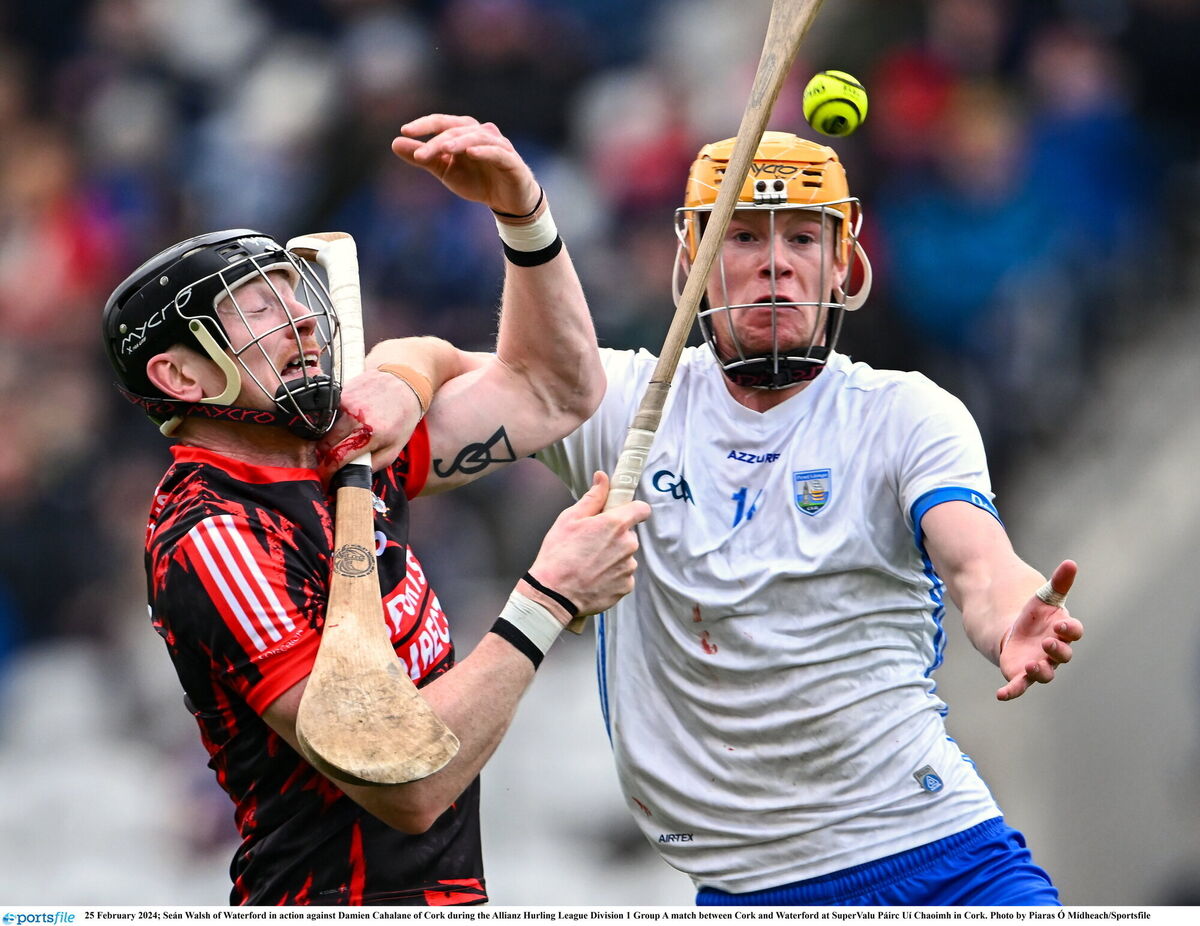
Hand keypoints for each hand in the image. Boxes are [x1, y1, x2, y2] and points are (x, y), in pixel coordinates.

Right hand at [315, 370, 423, 474]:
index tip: (324, 478)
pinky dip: (333, 422)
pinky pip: (329, 413)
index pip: (337, 457)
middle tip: (333, 459)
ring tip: (343, 439)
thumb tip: (352, 474)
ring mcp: (345, 402)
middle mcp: (354, 416)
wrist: (405, 383)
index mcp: (369, 433)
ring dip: (329, 438)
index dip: (327, 471)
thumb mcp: (395, 448)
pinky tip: (347, 421)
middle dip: (326, 456)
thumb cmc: (402, 418)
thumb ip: (374, 464)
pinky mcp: (340, 392)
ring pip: (324, 428)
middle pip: (325, 444)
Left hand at [392, 114, 539, 215]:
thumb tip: (394, 143)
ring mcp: (498, 145)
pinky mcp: (511, 160)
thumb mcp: (445, 171)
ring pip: (476, 137)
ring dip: (459, 142)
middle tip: (419, 155)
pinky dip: (484, 150)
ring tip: (444, 149)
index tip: (404, 131)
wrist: (508, 201)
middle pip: (456, 130)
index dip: (424, 124)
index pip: (442, 122)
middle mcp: (481, 133)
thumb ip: (423, 157)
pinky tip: (471, 153)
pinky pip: (497, 151)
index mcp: (464, 132)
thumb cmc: (477, 181)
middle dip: (437, 142)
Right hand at [527, 472, 651, 620]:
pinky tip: (593, 577)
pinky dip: (611, 576)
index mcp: (615, 524)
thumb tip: (602, 478)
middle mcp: (628, 545)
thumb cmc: (558, 555)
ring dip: (613, 557)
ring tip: (589, 564)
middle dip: (614, 537)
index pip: (641, 509)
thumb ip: (592, 497)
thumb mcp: (569, 519)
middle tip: (591, 544)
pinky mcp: (626, 586)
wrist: (553, 594)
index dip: (632, 509)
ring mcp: (628, 567)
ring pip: (625, 556)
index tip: (623, 513)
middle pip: (629, 534)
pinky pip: (623, 575)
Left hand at [996, 560, 1083, 701]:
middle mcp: (1054, 652)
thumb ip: (1059, 583)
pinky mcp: (1020, 674)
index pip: (1074, 633)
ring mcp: (1039, 664)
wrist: (1013, 630)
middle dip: (1057, 650)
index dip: (1071, 629)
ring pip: (1045, 674)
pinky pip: (1018, 686)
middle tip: (1047, 642)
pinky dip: (1011, 691)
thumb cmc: (1036, 615)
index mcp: (1063, 632)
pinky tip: (1000, 695)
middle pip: (1062, 655)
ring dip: (1040, 671)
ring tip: (1031, 665)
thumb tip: (1071, 562)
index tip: (1062, 623)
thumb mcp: (1044, 597)